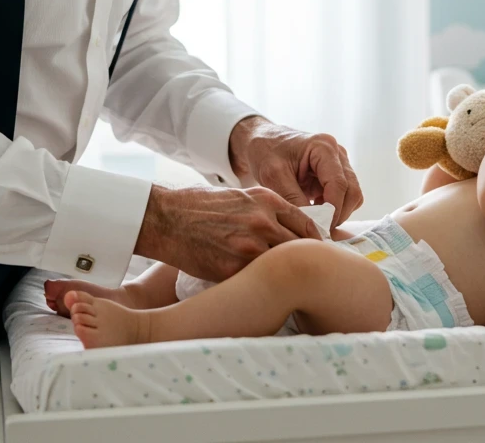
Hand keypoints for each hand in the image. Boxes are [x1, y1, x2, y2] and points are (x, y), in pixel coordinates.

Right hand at [135, 183, 322, 282]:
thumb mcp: (240, 195)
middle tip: (310, 272)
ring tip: (290, 284)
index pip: (307, 223)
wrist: (166, 218)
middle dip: (305, 259)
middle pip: (301, 246)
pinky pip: (258, 280)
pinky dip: (262, 284)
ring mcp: (248, 246)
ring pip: (282, 265)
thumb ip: (267, 209)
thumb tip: (289, 228)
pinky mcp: (232, 269)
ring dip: (286, 274)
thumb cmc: (200, 205)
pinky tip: (263, 289)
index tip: (318, 251)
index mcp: (266, 200)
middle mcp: (263, 221)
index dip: (316, 240)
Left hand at [229, 117, 363, 228]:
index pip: (339, 184)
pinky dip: (336, 209)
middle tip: (318, 231)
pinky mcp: (336, 174)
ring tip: (316, 222)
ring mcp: (339, 163)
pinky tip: (316, 212)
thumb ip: (294, 199)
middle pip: (352, 191)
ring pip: (353, 195)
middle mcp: (337, 153)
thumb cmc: (266, 152)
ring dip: (338, 213)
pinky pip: (346, 197)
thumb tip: (312, 226)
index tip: (318, 229)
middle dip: (337, 215)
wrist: (262, 142)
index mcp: (323, 147)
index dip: (332, 210)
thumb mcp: (273, 176)